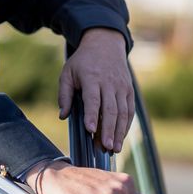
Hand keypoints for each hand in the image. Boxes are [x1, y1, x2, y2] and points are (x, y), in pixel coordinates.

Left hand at [58, 28, 132, 152]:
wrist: (105, 45)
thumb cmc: (83, 62)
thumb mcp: (67, 72)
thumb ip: (65, 94)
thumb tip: (63, 116)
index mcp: (92, 78)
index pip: (93, 99)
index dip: (92, 115)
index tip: (90, 130)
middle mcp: (109, 83)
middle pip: (110, 109)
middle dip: (108, 130)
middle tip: (105, 147)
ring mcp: (122, 87)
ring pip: (122, 112)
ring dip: (119, 132)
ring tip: (114, 149)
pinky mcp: (129, 91)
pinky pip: (129, 111)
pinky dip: (126, 126)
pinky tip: (121, 138)